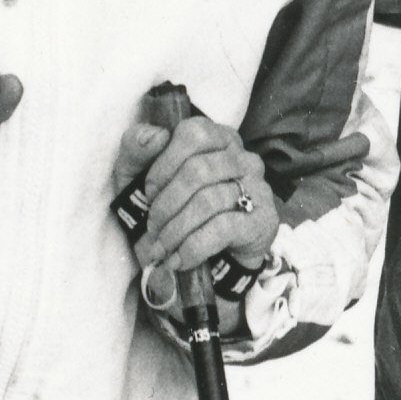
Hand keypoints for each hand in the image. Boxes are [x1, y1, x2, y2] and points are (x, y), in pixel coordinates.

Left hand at [112, 110, 279, 292]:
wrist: (201, 264)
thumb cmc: (170, 212)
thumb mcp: (139, 177)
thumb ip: (137, 148)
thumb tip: (155, 136)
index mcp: (217, 138)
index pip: (193, 135)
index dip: (163, 166)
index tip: (148, 194)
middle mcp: (244, 157)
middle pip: (199, 170)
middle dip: (166, 204)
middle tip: (152, 228)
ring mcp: (259, 188)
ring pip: (209, 201)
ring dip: (176, 230)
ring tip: (162, 247)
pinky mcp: (263, 221)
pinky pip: (223, 228)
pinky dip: (192, 247)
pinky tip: (179, 259)